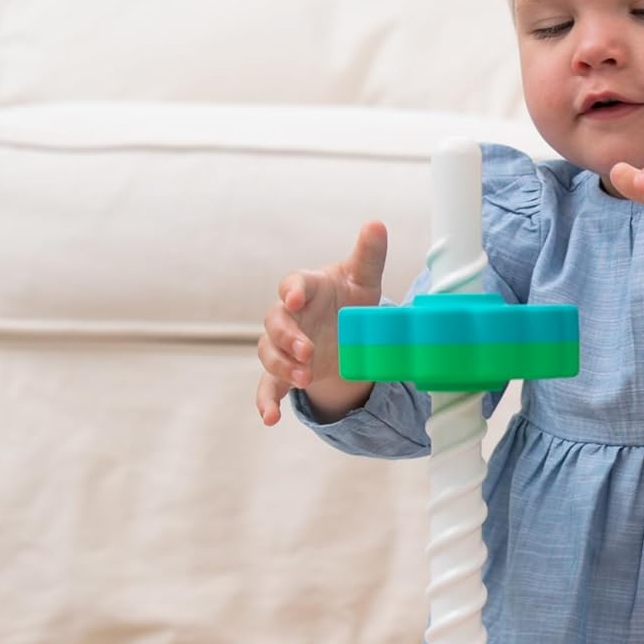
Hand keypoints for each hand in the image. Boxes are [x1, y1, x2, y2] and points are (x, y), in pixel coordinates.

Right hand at [256, 222, 386, 424]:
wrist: (346, 332)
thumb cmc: (351, 298)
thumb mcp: (364, 280)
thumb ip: (369, 256)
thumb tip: (377, 223)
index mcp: (307, 288)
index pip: (292, 284)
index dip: (292, 289)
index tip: (296, 296)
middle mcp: (289, 315)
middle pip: (275, 322)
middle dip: (288, 337)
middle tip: (307, 352)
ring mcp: (283, 344)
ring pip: (268, 353)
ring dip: (282, 366)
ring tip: (304, 378)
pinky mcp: (284, 371)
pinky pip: (267, 386)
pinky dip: (266, 402)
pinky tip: (270, 419)